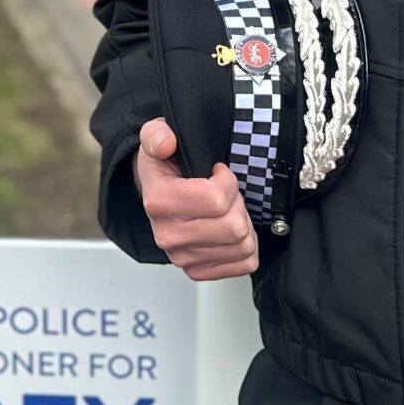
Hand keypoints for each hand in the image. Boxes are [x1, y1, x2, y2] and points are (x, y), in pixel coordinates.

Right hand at [132, 116, 258, 279]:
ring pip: (243, 246)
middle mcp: (167, 235)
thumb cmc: (165, 166)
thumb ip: (158, 134)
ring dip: (243, 224)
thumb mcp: (157, 137)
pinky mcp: (197, 270)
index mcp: (159, 202)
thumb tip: (165, 143)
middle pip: (234, 227)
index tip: (218, 173)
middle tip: (224, 194)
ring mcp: (182, 256)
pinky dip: (246, 246)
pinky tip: (230, 231)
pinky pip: (243, 264)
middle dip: (237, 204)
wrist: (157, 192)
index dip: (227, 181)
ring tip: (227, 211)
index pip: (217, 200)